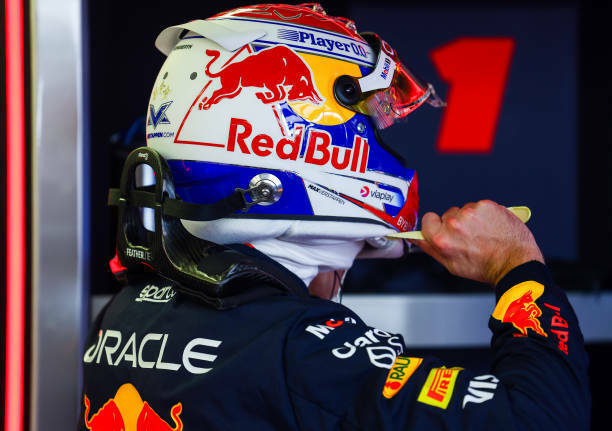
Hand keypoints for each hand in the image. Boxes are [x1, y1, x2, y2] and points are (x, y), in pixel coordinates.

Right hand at [408, 200, 543, 285]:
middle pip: (447, 215)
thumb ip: (431, 249)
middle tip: (469, 237)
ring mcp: (471, 212)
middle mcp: (454, 223)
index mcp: (442, 239)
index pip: (428, 219)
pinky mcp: (486, 206)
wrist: (514, 263)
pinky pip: (480, 206)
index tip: (444, 229)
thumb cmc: (487, 267)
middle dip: (456, 224)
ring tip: (483, 233)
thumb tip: (417, 239)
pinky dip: (485, 215)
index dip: (436, 225)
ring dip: (471, 219)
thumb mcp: (452, 265)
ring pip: (464, 210)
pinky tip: (491, 227)